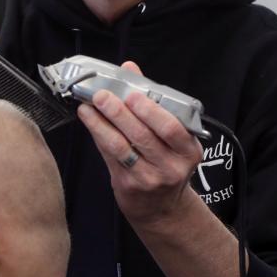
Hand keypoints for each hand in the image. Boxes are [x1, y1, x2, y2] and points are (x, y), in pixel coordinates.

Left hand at [76, 61, 202, 227]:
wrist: (161, 207)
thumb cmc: (166, 162)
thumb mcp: (171, 137)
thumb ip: (152, 101)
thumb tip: (130, 68)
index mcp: (188, 149)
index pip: (171, 127)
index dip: (149, 110)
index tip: (131, 94)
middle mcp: (172, 166)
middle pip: (142, 136)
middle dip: (119, 113)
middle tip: (102, 95)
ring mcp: (150, 178)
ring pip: (122, 147)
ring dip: (101, 123)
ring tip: (88, 106)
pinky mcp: (129, 186)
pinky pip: (110, 156)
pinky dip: (98, 136)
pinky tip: (89, 120)